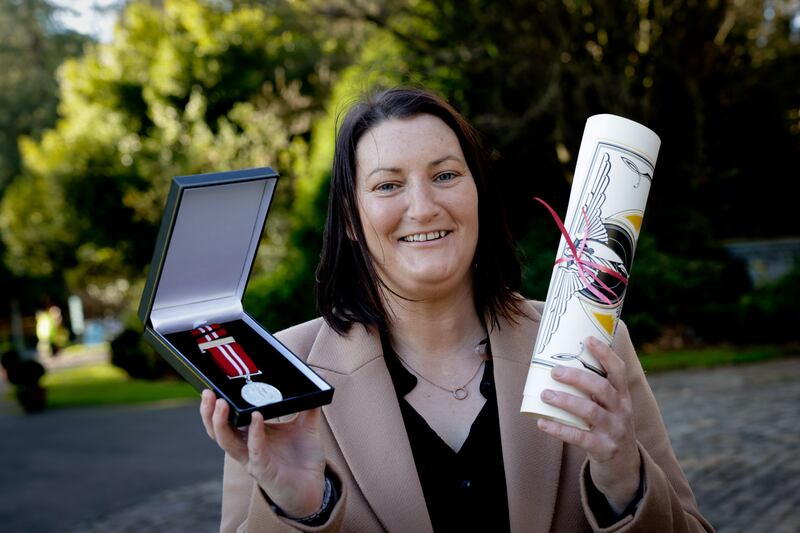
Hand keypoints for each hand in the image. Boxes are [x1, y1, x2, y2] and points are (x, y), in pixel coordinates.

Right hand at [199, 390, 326, 516]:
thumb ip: (307, 406)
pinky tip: (255, 418)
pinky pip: (255, 451)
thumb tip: (314, 384)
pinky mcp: (265, 471)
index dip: (215, 405)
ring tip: (221, 403)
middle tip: (208, 392)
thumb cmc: (303, 458)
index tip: (212, 385)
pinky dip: (254, 434)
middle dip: (209, 412)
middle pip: (218, 431)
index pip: (226, 419)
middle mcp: (246, 448)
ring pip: (227, 443)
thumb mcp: (306, 426)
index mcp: (250, 435)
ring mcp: (253, 460)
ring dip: (221, 423)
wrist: (313, 488)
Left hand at [537, 337, 640, 510]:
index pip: (618, 371)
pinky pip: (579, 438)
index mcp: (622, 396)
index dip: (605, 354)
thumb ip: (594, 390)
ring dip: (566, 401)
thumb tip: (558, 365)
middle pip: (602, 388)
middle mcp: (622, 411)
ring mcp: (614, 431)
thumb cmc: (608, 427)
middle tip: (555, 371)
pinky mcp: (603, 449)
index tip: (587, 339)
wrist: (624, 467)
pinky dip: (559, 429)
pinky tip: (542, 422)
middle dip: (578, 377)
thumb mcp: (610, 407)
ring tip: (545, 394)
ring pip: (591, 412)